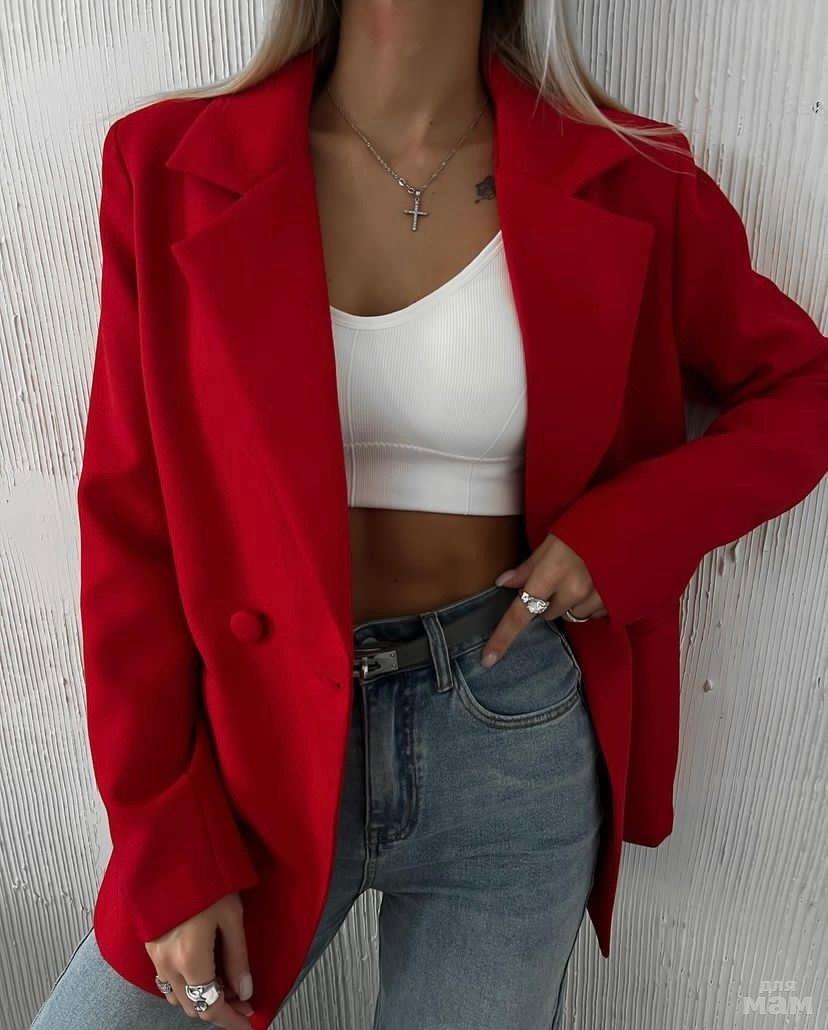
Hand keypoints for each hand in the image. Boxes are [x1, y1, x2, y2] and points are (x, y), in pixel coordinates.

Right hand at [145, 892, 253, 1027]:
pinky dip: (187, 984)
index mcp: (190, 961)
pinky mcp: (150, 944)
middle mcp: (167, 964)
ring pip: (178, 995)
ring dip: (201, 997)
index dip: (231, 1020)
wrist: (170, 851)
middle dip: (219, 1008)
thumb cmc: (206, 879)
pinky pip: (167, 979)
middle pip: (193, 1006)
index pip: (210, 1007)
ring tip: (226, 984)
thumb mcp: (231, 917)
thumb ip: (237, 957)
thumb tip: (244, 990)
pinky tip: (204, 970)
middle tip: (243, 999)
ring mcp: (155, 956)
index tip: (248, 1023)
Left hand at [483, 533, 606, 665]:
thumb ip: (529, 565)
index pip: (521, 612)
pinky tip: (598, 582)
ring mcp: (597, 599)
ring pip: (571, 616)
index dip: (503, 637)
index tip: (488, 659)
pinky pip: (594, 614)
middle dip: (547, 601)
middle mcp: (574, 591)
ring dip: (570, 603)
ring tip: (582, 576)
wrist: (634, 524)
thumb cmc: (589, 526)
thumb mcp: (554, 539)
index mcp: (552, 572)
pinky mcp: (616, 604)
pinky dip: (590, 604)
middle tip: (559, 576)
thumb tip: (503, 583)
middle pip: (547, 615)